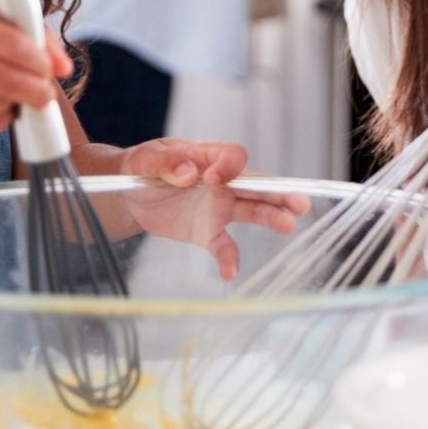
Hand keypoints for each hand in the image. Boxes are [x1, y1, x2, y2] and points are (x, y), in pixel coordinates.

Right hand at [0, 11, 72, 142]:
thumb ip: (37, 39)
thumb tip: (65, 68)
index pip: (13, 45)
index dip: (39, 61)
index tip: (48, 69)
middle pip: (8, 80)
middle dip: (37, 90)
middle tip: (45, 93)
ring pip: (0, 104)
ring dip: (16, 103)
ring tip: (12, 94)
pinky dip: (2, 119)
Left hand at [78, 138, 310, 278]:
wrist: (129, 194)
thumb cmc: (143, 166)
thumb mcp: (146, 159)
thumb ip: (165, 163)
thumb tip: (187, 172)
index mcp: (208, 156)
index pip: (233, 156)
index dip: (228, 167)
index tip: (210, 180)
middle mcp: (222, 182)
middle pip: (257, 184)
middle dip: (279, 192)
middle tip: (298, 202)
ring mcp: (218, 207)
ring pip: (252, 211)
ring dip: (272, 218)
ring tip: (289, 226)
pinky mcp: (207, 231)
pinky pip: (224, 245)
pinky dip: (229, 258)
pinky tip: (229, 272)